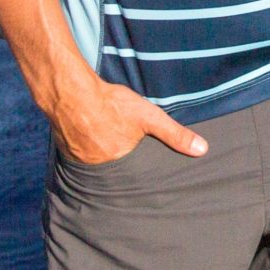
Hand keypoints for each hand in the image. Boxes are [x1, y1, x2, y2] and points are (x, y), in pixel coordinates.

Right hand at [48, 75, 207, 164]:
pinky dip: (86, 148)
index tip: (142, 167)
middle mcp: (99, 168)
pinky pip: (80, 155)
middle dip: (120, 162)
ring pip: (97, 162)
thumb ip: (175, 135)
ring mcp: (80, 161)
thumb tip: (202, 150)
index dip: (139, 169)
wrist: (71, 93)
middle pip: (115, 168)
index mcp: (121, 164)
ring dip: (101, 154)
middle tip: (120, 148)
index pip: (135, 175)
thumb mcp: (150, 117)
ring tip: (106, 143)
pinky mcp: (67, 151)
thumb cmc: (111, 104)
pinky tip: (88, 138)